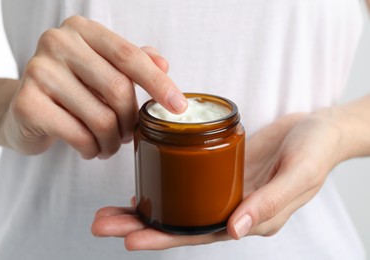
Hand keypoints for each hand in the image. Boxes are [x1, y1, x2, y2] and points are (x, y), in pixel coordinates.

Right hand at [0, 15, 186, 158]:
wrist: (24, 110)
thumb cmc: (72, 90)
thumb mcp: (103, 69)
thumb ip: (132, 62)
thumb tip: (163, 63)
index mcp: (82, 31)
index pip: (129, 56)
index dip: (158, 83)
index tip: (178, 107)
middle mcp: (57, 43)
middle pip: (117, 88)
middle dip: (131, 121)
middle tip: (130, 135)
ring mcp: (39, 71)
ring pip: (101, 117)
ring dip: (113, 141)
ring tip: (110, 145)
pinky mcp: (27, 103)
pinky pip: (79, 135)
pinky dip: (92, 149)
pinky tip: (90, 149)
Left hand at [91, 110, 343, 249]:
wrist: (318, 128)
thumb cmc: (314, 151)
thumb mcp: (299, 175)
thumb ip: (270, 203)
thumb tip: (236, 229)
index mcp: (248, 218)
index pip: (199, 234)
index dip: (165, 238)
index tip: (131, 239)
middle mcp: (230, 207)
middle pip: (179, 222)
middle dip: (140, 225)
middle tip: (103, 224)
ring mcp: (222, 187)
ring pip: (178, 204)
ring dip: (143, 208)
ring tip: (110, 210)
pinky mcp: (219, 167)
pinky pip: (186, 180)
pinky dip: (162, 184)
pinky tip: (142, 185)